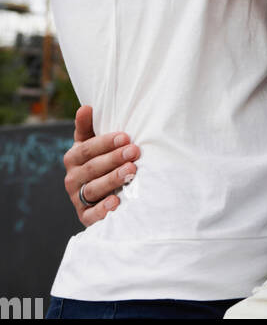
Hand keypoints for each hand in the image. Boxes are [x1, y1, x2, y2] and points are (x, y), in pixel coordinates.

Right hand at [63, 104, 138, 226]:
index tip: (126, 136)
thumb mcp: (91, 141)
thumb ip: (88, 126)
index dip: (106, 142)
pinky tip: (116, 202)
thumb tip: (86, 107)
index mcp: (73, 157)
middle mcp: (72, 178)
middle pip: (93, 168)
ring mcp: (77, 198)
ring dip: (112, 179)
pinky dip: (102, 210)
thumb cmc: (98, 159)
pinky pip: (91, 215)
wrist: (97, 194)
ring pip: (93, 189)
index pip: (87, 149)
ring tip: (131, 171)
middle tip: (135, 151)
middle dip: (114, 159)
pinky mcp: (84, 217)